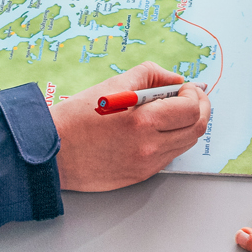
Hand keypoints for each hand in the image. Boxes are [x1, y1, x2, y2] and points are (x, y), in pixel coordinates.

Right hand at [51, 61, 210, 190]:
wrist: (51, 153)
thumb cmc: (76, 117)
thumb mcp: (113, 85)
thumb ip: (149, 75)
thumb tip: (174, 78)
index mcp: (141, 121)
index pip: (190, 109)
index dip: (193, 94)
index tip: (185, 86)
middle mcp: (149, 147)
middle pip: (196, 129)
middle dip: (199, 108)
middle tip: (191, 96)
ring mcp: (146, 164)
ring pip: (186, 144)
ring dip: (189, 124)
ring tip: (176, 111)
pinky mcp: (140, 175)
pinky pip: (169, 155)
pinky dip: (173, 139)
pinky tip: (160, 128)